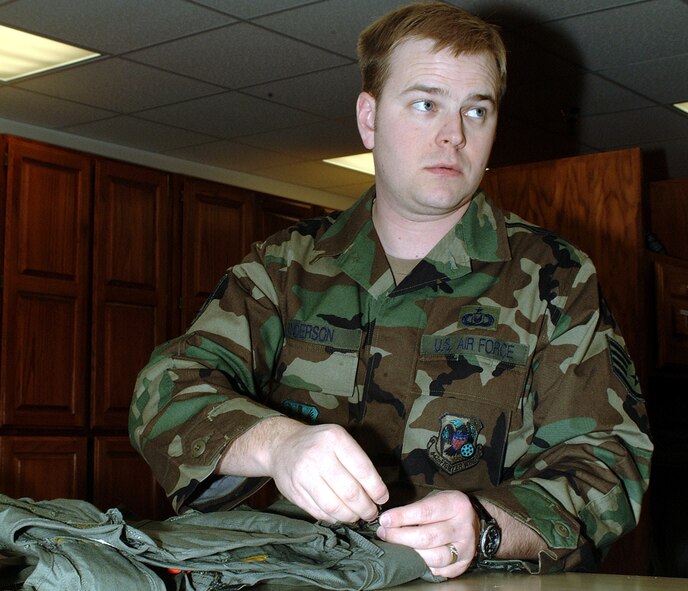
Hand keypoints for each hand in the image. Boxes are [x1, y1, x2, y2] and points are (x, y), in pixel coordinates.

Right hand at [263, 420, 388, 523]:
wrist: (282, 445)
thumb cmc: (318, 444)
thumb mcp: (339, 439)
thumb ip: (357, 461)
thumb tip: (377, 493)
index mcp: (334, 439)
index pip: (363, 470)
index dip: (377, 489)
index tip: (382, 498)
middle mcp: (318, 455)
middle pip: (350, 492)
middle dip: (366, 508)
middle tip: (371, 513)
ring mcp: (304, 475)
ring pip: (335, 506)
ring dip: (351, 516)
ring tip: (357, 516)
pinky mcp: (295, 492)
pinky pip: (320, 512)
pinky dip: (334, 517)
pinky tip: (339, 514)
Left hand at [375, 490, 477, 577]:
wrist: (474, 521)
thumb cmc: (447, 509)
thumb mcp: (436, 499)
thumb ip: (415, 509)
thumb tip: (388, 522)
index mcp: (456, 505)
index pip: (425, 512)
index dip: (402, 517)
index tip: (385, 520)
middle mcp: (464, 527)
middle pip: (428, 537)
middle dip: (400, 537)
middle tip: (384, 534)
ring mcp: (466, 548)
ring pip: (434, 557)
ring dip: (410, 554)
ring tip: (397, 547)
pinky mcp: (463, 564)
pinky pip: (440, 571)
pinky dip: (425, 566)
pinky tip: (414, 559)